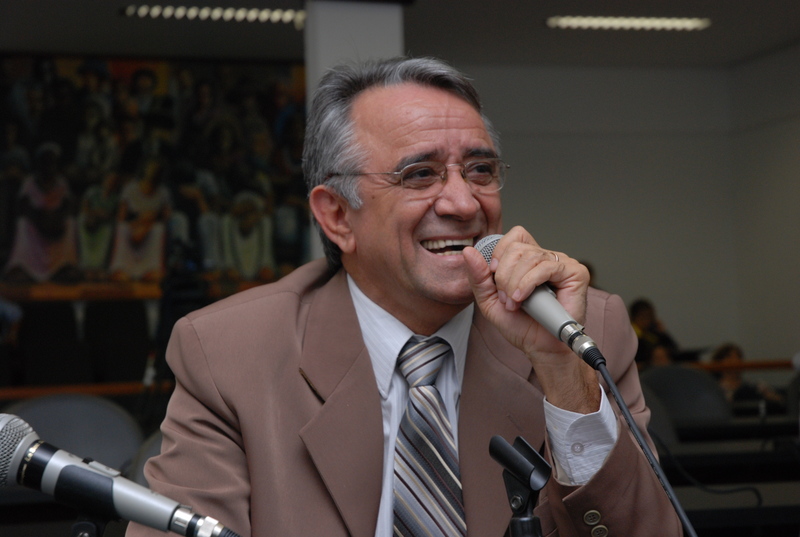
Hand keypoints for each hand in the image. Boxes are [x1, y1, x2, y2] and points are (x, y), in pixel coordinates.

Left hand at [462, 226, 599, 412]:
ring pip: (530, 257)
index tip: (494, 277)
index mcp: (528, 260)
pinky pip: (546, 267)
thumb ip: (478, 277)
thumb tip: (468, 252)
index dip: (500, 253)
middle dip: (504, 275)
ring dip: (515, 283)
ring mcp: (562, 264)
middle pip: (517, 248)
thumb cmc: (521, 325)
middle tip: (506, 299)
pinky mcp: (575, 273)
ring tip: (515, 303)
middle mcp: (546, 258)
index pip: (514, 237)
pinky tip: (523, 298)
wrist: (540, 347)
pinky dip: (528, 283)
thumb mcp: (490, 300)